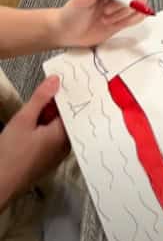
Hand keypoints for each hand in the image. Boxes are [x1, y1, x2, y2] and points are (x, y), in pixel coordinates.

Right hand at [0, 76, 69, 207]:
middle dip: (58, 104)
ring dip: (50, 117)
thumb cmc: (9, 154)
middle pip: (67, 118)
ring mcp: (57, 155)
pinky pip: (52, 139)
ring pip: (59, 129)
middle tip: (47, 90)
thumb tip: (56, 79)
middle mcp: (66, 145)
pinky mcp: (48, 161)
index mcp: (65, 134)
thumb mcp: (23, 120)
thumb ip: (41, 99)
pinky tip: (33, 125)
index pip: (74, 109)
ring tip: (37, 105)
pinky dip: (46, 129)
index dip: (68, 94)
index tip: (64, 80)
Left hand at [54, 0, 147, 47]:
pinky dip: (129, 21)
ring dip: (124, 12)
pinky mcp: (129, 15)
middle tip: (107, 6)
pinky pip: (141, 15)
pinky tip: (114, 22)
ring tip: (106, 15)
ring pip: (141, 1)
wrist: (70, 33)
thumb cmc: (73, 13)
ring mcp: (126, 1)